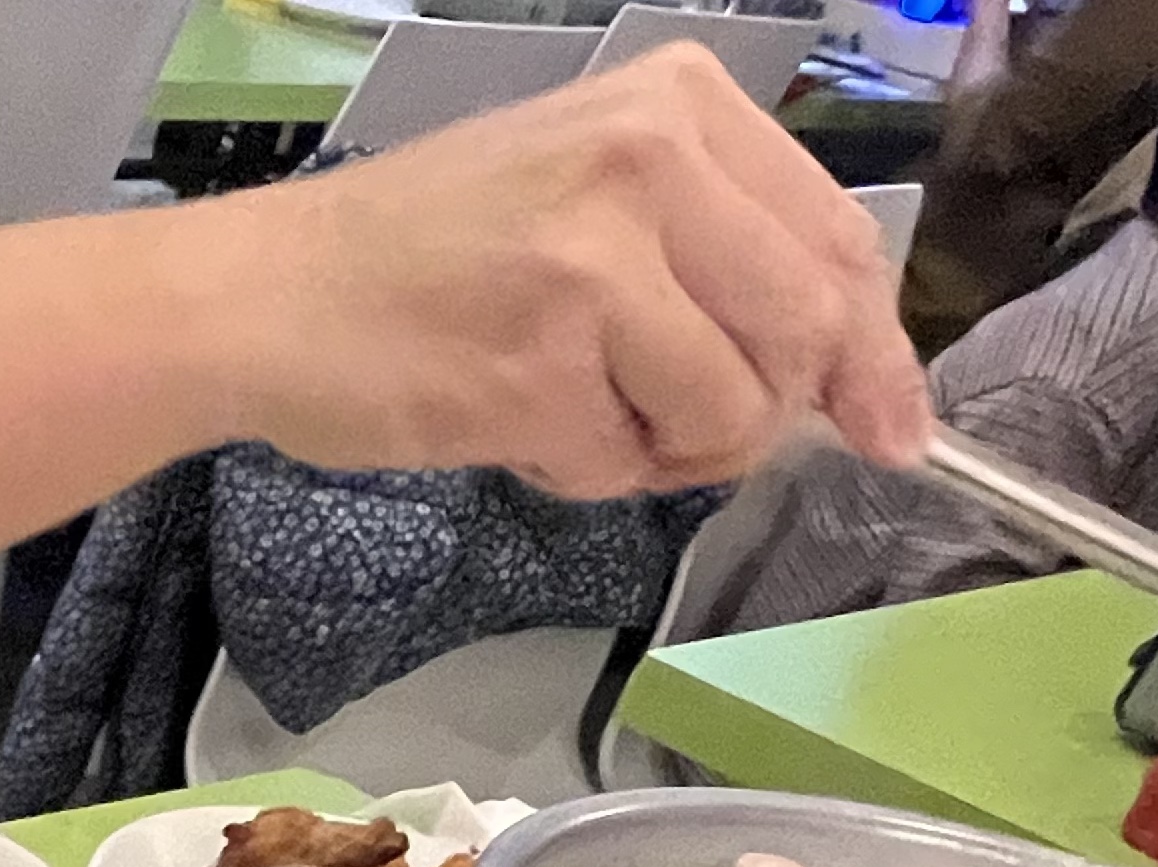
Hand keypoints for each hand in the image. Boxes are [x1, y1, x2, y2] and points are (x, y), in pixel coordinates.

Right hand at [214, 47, 932, 497]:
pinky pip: (627, 463)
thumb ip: (721, 258)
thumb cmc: (423, 255)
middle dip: (761, 414)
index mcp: (677, 105)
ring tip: (573, 409)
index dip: (872, 355)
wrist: (266, 294)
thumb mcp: (592, 197)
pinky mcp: (542, 364)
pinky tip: (513, 420)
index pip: (836, 243)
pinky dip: (582, 470)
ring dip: (665, 448)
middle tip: (682, 432)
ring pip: (730, 410)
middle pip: (803, 333)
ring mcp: (596, 263)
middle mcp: (648, 161)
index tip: (891, 429)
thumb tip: (853, 388)